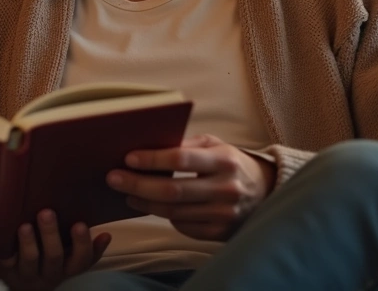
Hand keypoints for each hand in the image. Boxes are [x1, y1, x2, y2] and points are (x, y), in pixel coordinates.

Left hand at [0, 210, 110, 290]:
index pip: (81, 261)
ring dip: (29, 242)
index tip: (82, 224)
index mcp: (66, 268)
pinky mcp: (5, 270)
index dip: (85, 246)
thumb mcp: (65, 256)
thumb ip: (80, 244)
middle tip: (47, 212)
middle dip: (51, 235)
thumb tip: (106, 234)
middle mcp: (48, 273)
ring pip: (30, 260)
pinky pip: (6, 261)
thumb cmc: (44, 259)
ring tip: (25, 225)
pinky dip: (6, 250)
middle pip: (54, 257)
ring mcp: (26, 273)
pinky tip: (5, 234)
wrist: (11, 282)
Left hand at [107, 134, 275, 241]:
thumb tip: (147, 146)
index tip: (128, 158)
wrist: (264, 192)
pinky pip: (183, 226)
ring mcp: (224, 214)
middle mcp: (225, 188)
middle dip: (138, 184)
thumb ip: (186, 144)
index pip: (181, 159)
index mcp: (224, 160)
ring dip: (144, 203)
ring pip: (173, 212)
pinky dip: (163, 216)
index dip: (152, 160)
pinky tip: (149, 206)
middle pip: (172, 191)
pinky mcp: (219, 232)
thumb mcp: (215, 144)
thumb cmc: (229, 162)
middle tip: (114, 178)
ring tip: (126, 193)